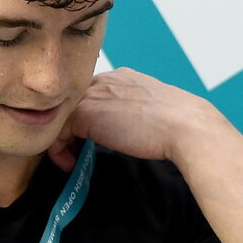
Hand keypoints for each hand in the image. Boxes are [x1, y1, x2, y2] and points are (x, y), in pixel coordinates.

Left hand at [48, 68, 209, 171]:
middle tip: (77, 154)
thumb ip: (132, 113)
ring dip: (63, 143)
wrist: (184, 126)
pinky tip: (72, 164)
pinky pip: (58, 131)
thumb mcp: (150, 110)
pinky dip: (59, 151)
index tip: (89, 143)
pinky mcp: (86, 113)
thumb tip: (123, 131)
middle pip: (73, 104)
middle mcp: (105, 79)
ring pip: (62, 117)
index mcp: (122, 77)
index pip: (91, 96)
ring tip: (73, 161)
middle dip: (71, 131)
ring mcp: (93, 94)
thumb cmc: (177, 124)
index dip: (86, 122)